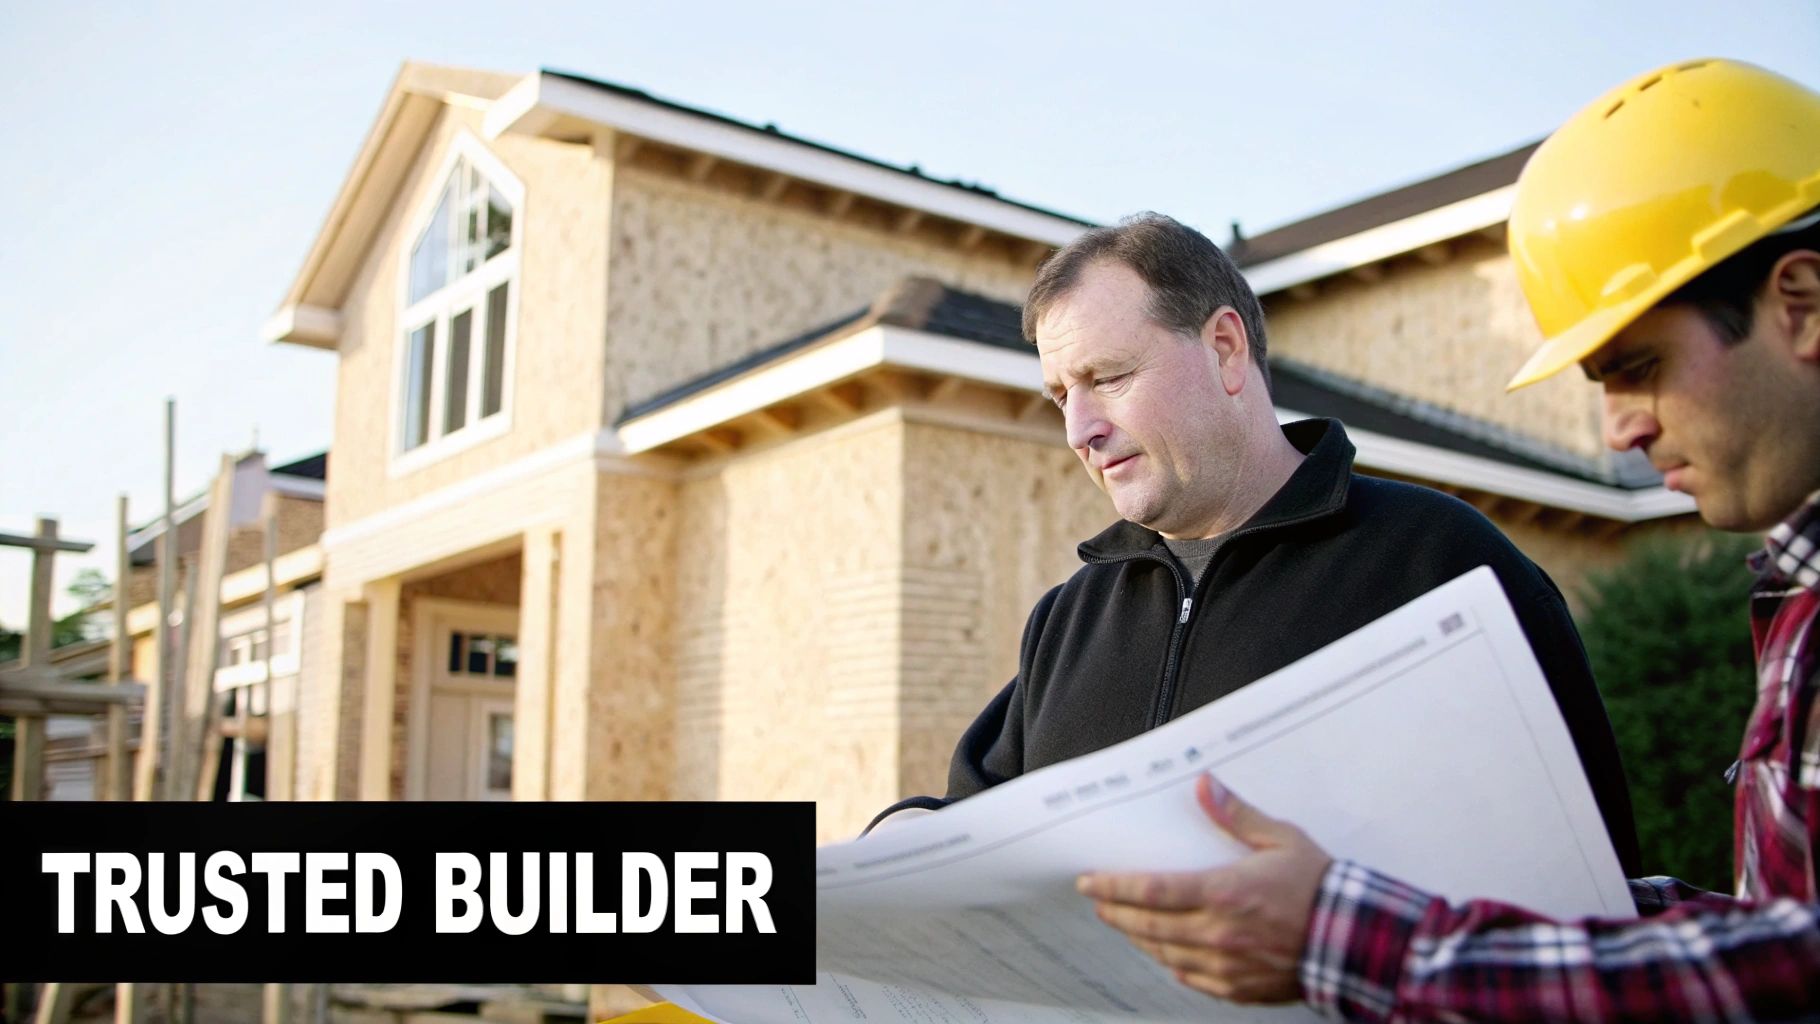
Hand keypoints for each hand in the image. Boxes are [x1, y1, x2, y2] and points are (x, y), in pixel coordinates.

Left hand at [1076, 773, 1331, 1003]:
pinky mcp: (1239, 987)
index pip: (1152, 890)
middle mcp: (1218, 933)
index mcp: (1224, 893)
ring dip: (1140, 938)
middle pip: (1149, 925)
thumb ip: (1236, 816)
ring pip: (1165, 953)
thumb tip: (1206, 786)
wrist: (1355, 939)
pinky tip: (1166, 954)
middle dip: (1117, 912)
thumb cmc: (1320, 887)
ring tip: (1126, 924)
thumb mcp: (1280, 840)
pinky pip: (1192, 978)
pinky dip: (1172, 964)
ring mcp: (1226, 965)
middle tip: (1099, 902)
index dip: (1115, 887)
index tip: (1090, 881)